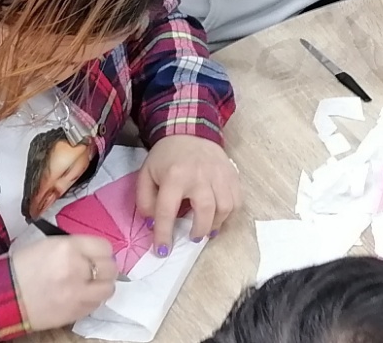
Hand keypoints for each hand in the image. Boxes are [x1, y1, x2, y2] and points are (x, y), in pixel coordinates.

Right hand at [12, 235, 115, 329]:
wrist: (3, 295)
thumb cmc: (24, 266)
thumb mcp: (50, 245)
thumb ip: (76, 247)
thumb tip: (95, 254)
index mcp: (69, 247)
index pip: (104, 247)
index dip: (102, 252)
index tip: (98, 255)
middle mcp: (77, 269)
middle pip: (110, 268)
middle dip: (105, 268)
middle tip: (95, 271)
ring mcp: (77, 293)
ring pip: (107, 289)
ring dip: (101, 286)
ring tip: (90, 285)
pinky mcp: (74, 313)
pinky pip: (95, 305)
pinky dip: (91, 300)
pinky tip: (79, 297)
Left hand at [138, 136, 240, 254]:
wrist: (189, 131)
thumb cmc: (166, 157)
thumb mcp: (146, 175)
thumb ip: (145, 200)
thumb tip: (154, 223)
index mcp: (174, 176)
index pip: (168, 211)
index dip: (164, 234)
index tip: (163, 251)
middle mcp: (199, 175)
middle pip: (205, 210)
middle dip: (199, 230)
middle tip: (193, 238)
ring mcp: (219, 174)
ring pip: (226, 206)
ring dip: (217, 223)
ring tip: (207, 228)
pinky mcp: (232, 173)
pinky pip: (237, 199)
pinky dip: (230, 212)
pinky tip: (219, 215)